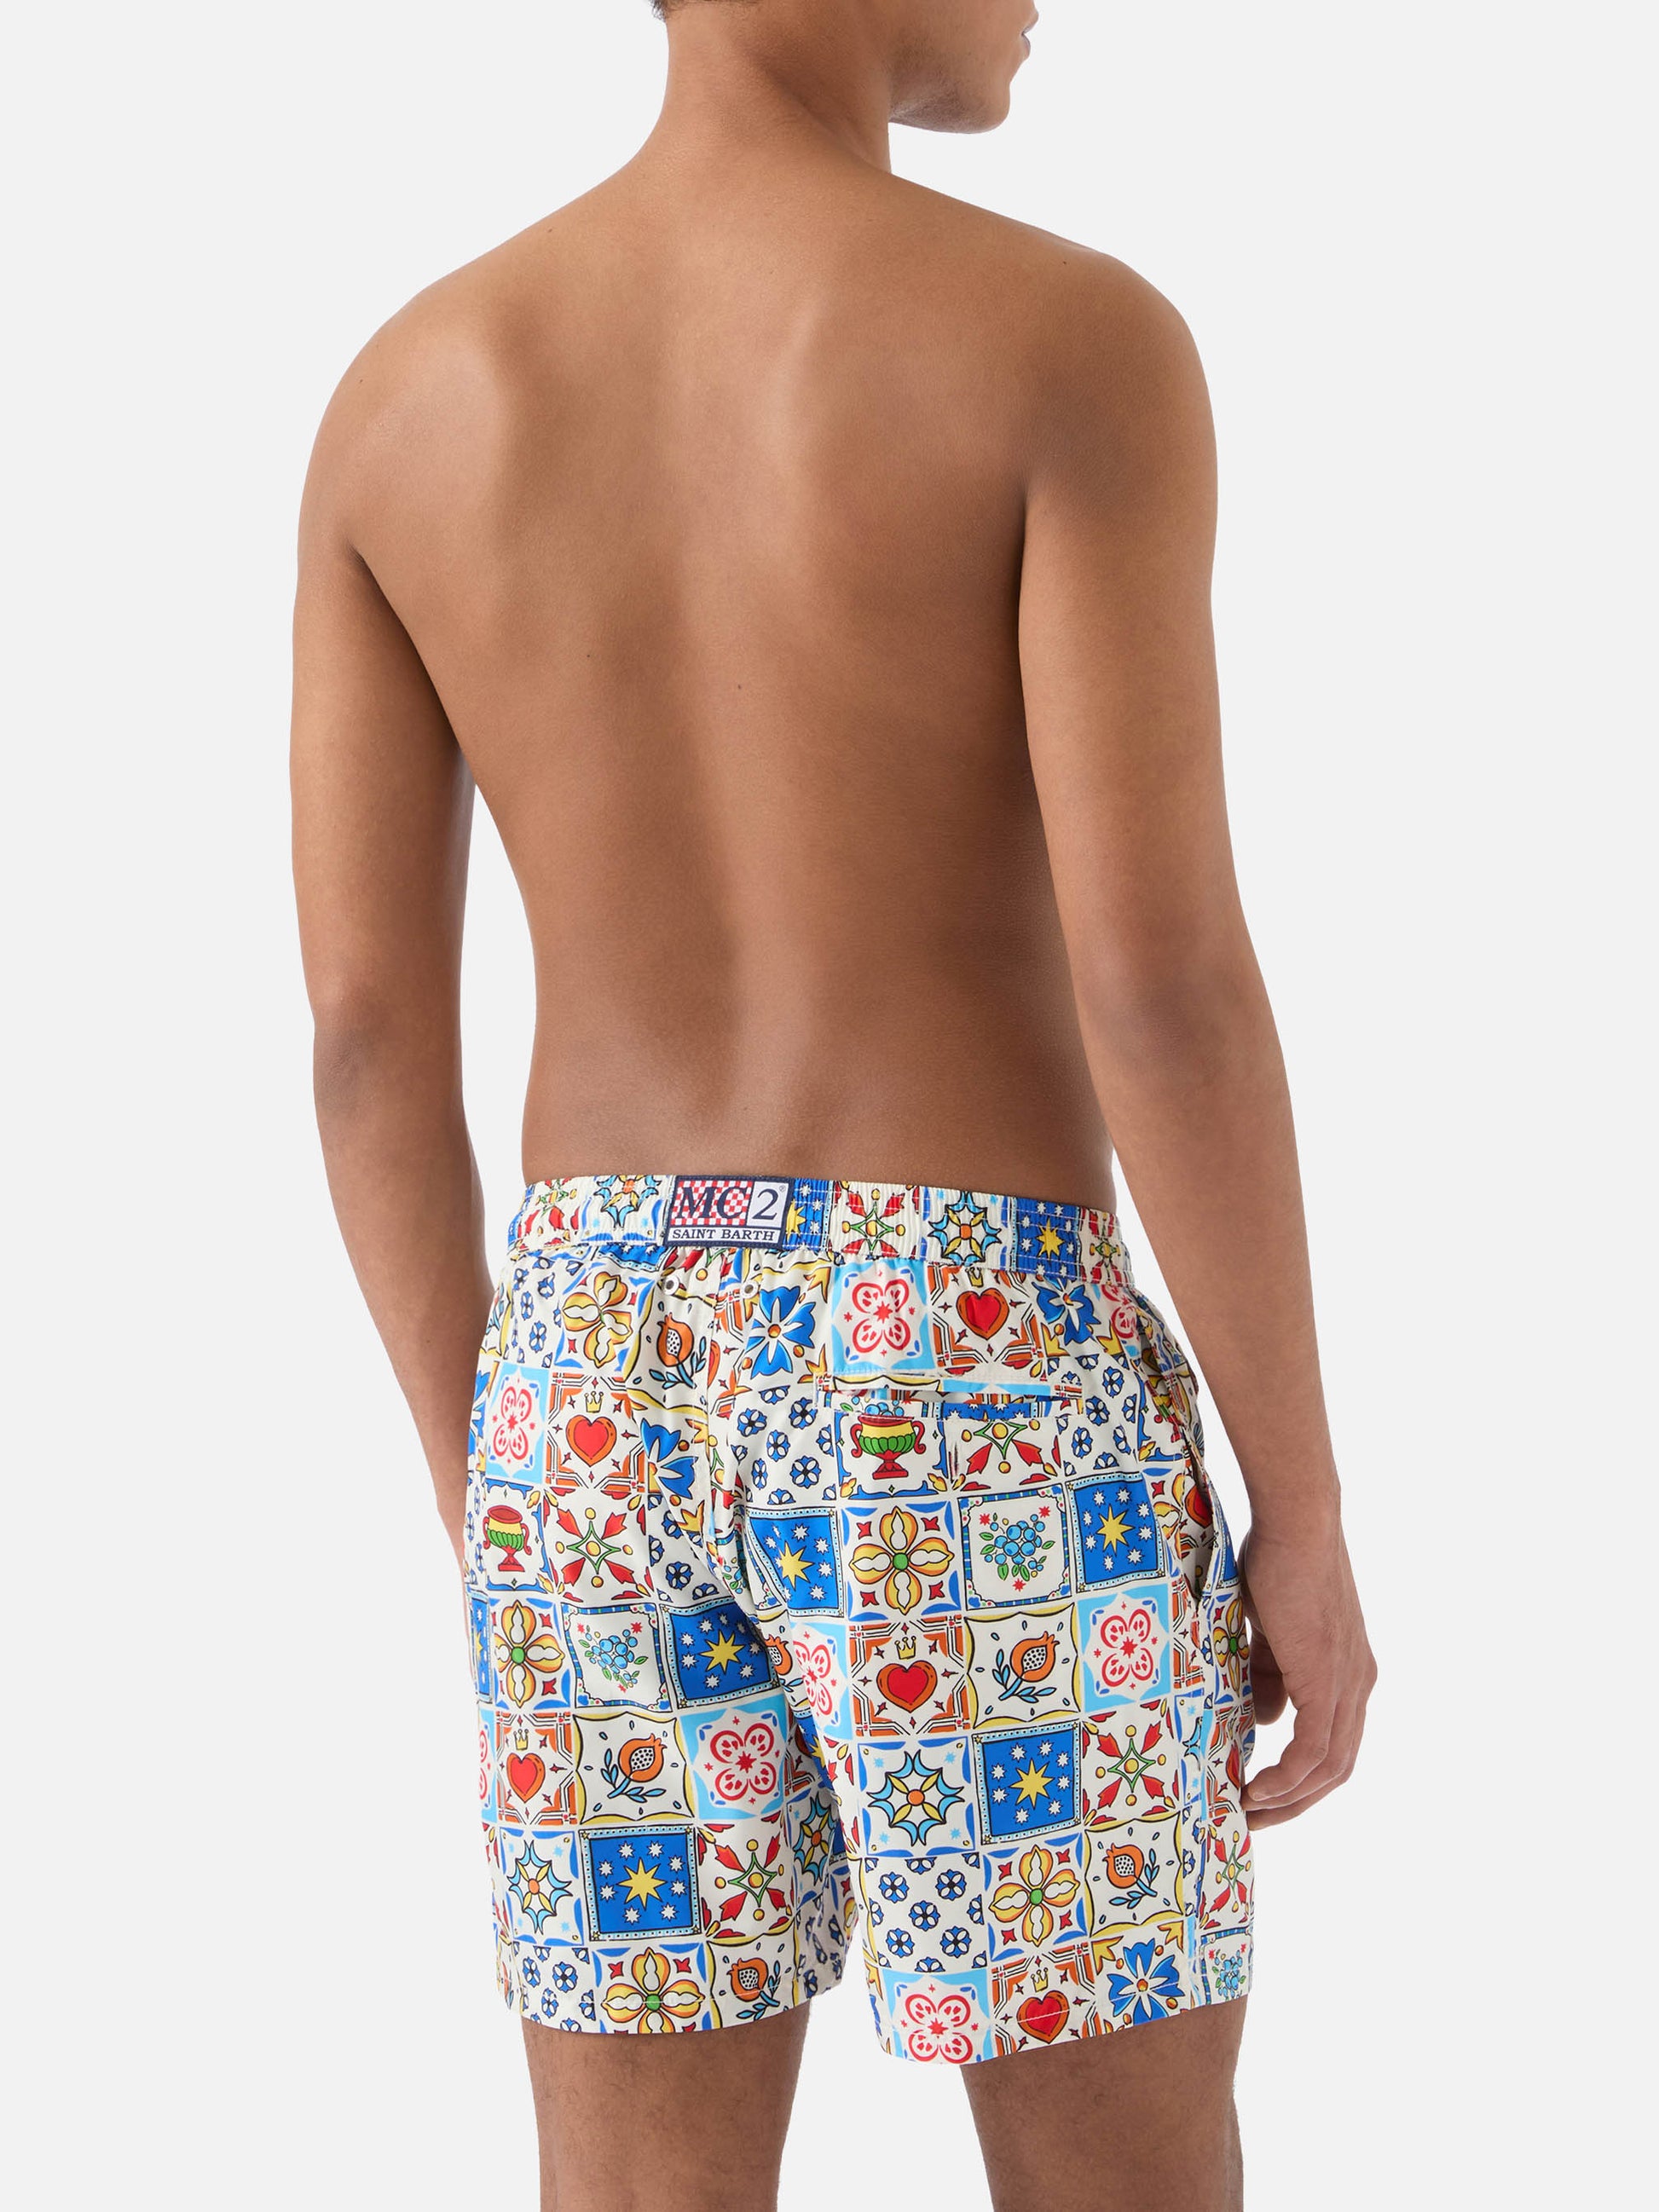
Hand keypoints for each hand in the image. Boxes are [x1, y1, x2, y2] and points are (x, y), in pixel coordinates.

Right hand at [1239, 1512, 1374, 1827]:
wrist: (1296, 1523)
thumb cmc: (1276, 1562)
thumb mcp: (1269, 1632)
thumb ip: (1269, 1676)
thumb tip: (1262, 1722)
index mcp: (1348, 1672)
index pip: (1335, 1745)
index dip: (1301, 1779)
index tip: (1262, 1796)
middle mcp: (1359, 1685)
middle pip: (1338, 1769)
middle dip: (1295, 1803)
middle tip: (1252, 1820)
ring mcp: (1348, 1684)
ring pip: (1330, 1767)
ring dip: (1288, 1799)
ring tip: (1248, 1812)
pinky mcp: (1329, 1680)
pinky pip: (1316, 1749)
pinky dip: (1289, 1778)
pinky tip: (1259, 1789)